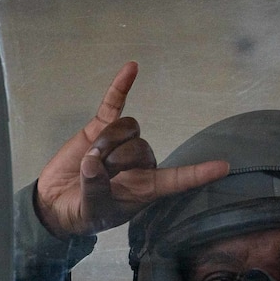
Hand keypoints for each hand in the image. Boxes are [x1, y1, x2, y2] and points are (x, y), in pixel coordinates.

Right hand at [33, 63, 229, 237]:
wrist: (55, 202)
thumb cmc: (82, 212)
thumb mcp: (91, 209)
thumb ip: (94, 188)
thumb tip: (92, 163)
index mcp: (145, 188)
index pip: (177, 179)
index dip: (198, 174)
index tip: (224, 167)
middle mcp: (139, 163)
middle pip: (141, 146)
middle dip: (113, 159)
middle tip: (93, 176)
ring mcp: (121, 142)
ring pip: (127, 127)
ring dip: (106, 142)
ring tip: (89, 161)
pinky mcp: (100, 128)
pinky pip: (114, 103)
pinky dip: (120, 87)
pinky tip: (132, 68)